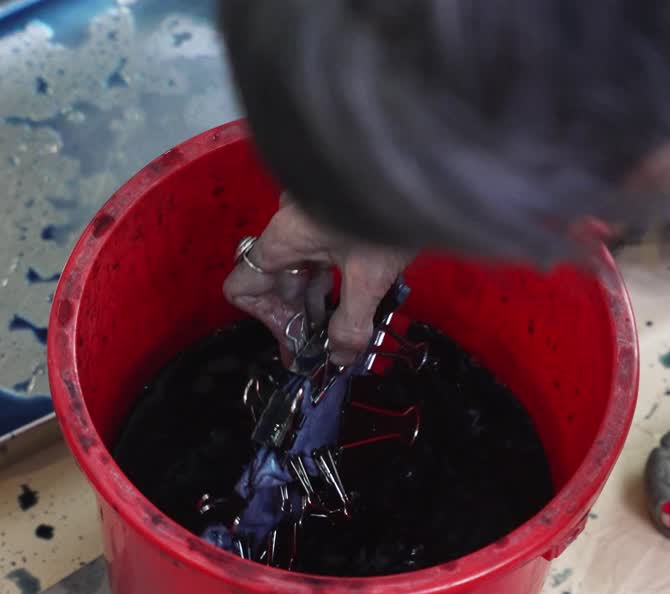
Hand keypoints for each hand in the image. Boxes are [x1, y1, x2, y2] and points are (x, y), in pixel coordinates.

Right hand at [225, 197, 412, 364]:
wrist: (425, 161)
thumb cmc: (390, 209)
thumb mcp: (370, 277)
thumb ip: (351, 322)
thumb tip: (339, 356)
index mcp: (285, 237)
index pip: (244, 286)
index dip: (268, 320)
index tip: (298, 341)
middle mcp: (291, 224)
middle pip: (276, 280)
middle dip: (297, 317)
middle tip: (322, 347)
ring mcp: (313, 214)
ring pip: (301, 267)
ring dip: (316, 300)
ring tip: (341, 329)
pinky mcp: (337, 211)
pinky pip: (321, 252)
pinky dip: (332, 279)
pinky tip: (356, 296)